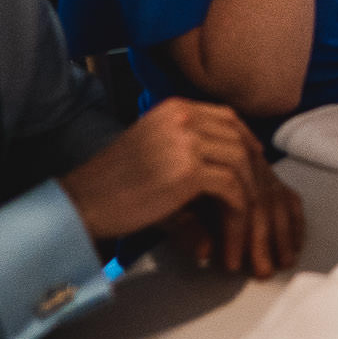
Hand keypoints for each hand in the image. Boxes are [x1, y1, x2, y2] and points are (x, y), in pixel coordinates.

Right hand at [60, 99, 303, 277]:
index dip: (246, 141)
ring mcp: (186, 141)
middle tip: (258, 198)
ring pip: (240, 164)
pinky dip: (237, 211)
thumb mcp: (156, 150)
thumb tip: (237, 163)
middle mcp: (183, 117)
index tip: (255, 163)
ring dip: (248, 197)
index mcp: (174, 108)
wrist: (80, 204)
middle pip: (238, 139)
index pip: (227, 117)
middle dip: (253, 171)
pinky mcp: (187, 171)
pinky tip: (232, 230)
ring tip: (245, 223)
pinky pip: (231, 188)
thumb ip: (192, 147)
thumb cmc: (112, 184)